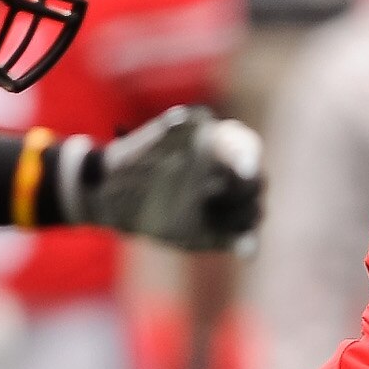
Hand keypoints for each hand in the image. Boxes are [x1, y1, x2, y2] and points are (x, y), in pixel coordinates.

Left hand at [80, 107, 263, 250]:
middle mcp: (229, 173)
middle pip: (254, 181)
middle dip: (244, 189)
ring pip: (252, 210)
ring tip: (216, 218)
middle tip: (218, 195)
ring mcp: (226, 204)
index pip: (245, 146)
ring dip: (243, 217)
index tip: (243, 170)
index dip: (248, 157)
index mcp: (218, 144)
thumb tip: (181, 117)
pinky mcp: (220, 231)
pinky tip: (245, 250)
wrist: (114, 194)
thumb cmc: (133, 160)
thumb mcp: (146, 142)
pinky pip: (241, 237)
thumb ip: (167, 131)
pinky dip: (246, 243)